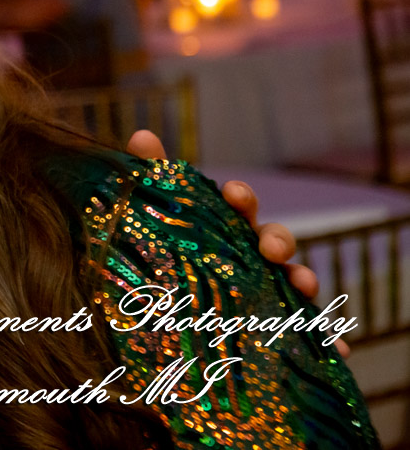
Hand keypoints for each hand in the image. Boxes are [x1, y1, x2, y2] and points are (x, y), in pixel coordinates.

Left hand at [124, 129, 348, 357]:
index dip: (240, 198)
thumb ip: (149, 175)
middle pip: (275, 240)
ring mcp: (270, 287)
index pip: (239, 205)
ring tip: (304, 288)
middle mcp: (253, 254)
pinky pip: (308, 331)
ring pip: (296, 280)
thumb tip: (143, 134)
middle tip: (269, 250)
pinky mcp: (279, 323)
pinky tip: (340, 349)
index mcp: (225, 226)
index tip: (232, 195)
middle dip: (277, 240)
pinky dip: (329, 338)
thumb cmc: (172, 250)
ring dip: (305, 280)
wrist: (167, 314)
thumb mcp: (157, 216)